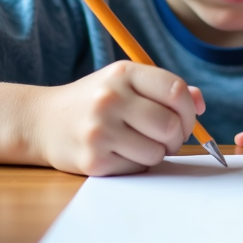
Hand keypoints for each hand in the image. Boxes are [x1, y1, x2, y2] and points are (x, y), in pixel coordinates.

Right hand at [31, 61, 202, 175]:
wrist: (42, 122)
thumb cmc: (96, 101)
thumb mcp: (127, 83)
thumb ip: (166, 89)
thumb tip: (200, 103)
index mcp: (123, 74)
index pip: (176, 91)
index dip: (190, 109)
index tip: (186, 118)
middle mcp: (110, 99)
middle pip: (170, 125)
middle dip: (178, 136)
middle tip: (168, 138)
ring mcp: (99, 131)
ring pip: (157, 151)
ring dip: (158, 153)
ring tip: (142, 144)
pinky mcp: (93, 161)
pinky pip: (138, 168)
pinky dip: (138, 164)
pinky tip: (121, 153)